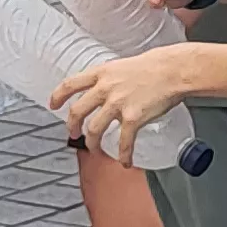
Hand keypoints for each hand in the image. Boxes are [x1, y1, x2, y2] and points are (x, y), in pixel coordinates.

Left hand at [51, 44, 197, 161]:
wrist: (174, 70)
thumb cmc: (154, 66)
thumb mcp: (124, 66)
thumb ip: (112, 79)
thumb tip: (107, 91)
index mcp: (102, 73)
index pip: (71, 84)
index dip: (58, 96)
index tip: (52, 105)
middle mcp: (105, 88)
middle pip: (77, 111)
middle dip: (72, 126)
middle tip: (73, 133)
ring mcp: (117, 104)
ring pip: (94, 129)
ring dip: (93, 143)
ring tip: (96, 150)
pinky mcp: (132, 118)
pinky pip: (123, 141)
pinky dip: (123, 154)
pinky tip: (125, 161)